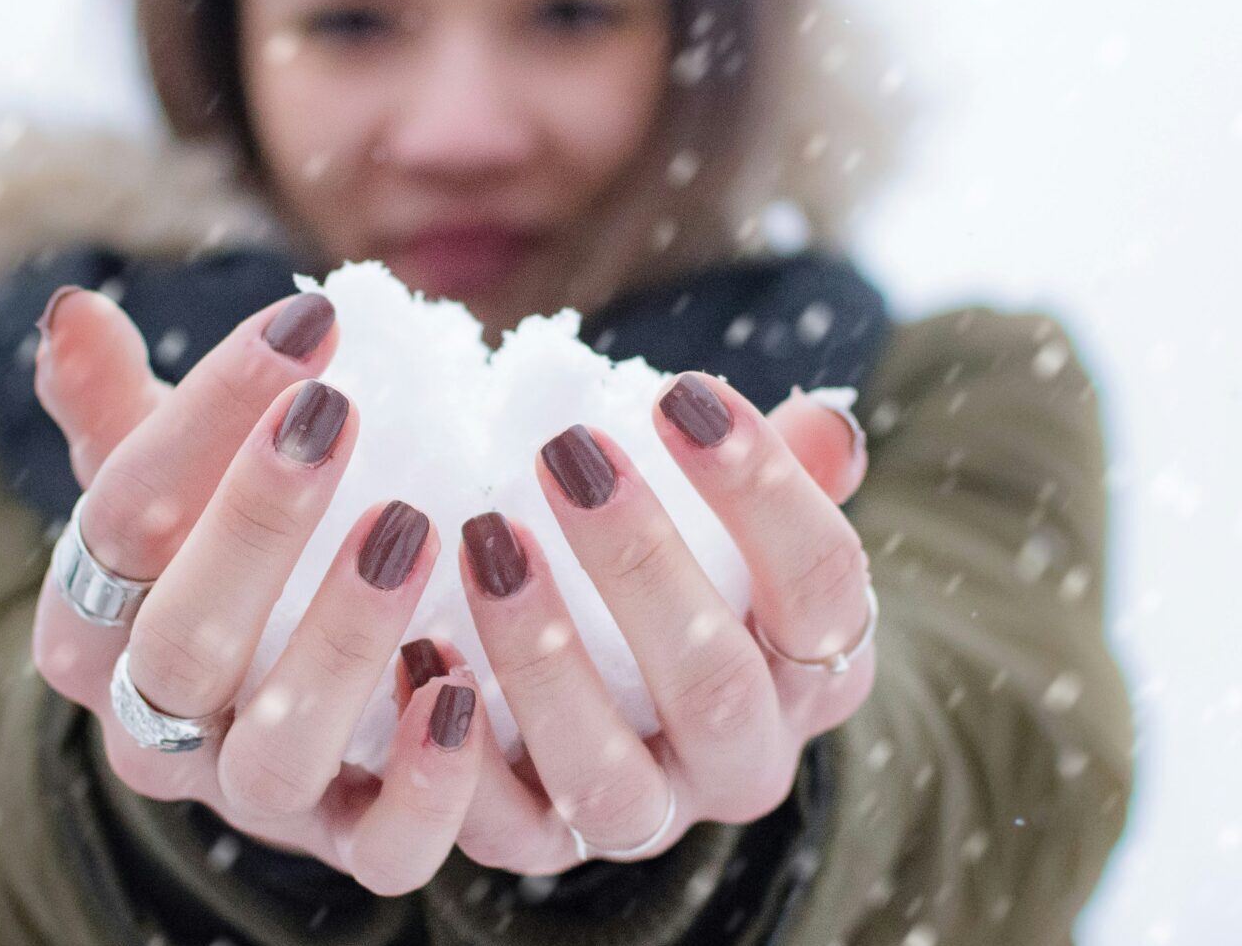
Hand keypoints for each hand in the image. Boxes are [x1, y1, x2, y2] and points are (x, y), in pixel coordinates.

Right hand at [28, 286, 485, 895]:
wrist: (269, 703)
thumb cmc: (215, 551)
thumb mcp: (161, 479)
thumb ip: (115, 404)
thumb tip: (73, 310)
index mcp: (90, 623)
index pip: (120, 522)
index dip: (203, 418)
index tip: (305, 323)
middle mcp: (153, 726)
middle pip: (178, 643)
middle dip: (256, 522)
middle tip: (336, 412)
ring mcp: (251, 795)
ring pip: (275, 750)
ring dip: (342, 640)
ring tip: (411, 527)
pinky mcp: (350, 844)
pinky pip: (381, 849)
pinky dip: (425, 784)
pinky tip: (468, 692)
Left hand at [441, 373, 875, 872]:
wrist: (631, 705)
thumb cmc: (695, 573)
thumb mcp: (750, 527)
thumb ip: (790, 472)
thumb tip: (825, 425)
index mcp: (817, 670)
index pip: (820, 586)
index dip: (763, 490)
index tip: (680, 393)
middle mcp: (745, 760)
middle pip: (715, 683)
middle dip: (639, 563)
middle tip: (565, 454)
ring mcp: (648, 815)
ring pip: (606, 776)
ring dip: (540, 659)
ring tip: (485, 542)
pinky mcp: (545, 848)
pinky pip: (502, 828)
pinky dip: (454, 753)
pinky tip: (416, 651)